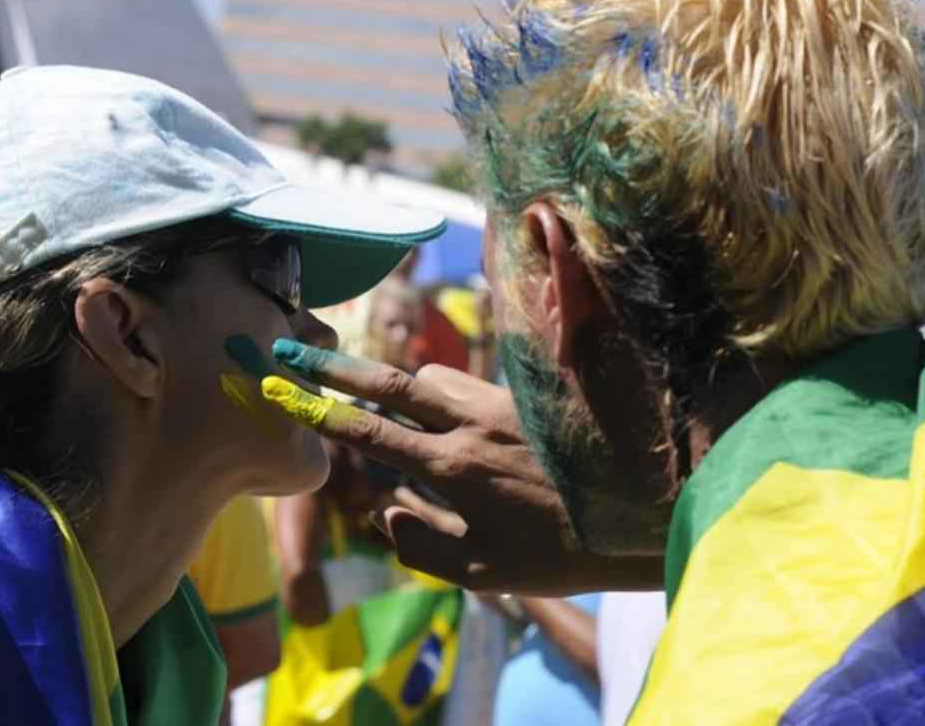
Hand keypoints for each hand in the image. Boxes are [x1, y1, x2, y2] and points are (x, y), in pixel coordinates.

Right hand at [262, 340, 663, 595]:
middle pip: (393, 381)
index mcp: (455, 467)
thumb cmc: (561, 555)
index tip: (282, 390)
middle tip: (297, 350)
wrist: (642, 516)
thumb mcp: (483, 573)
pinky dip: (440, 390)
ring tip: (384, 399)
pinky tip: (444, 411)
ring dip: (401, 384)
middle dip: (338, 367)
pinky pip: (468, 382)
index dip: (320, 411)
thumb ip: (422, 546)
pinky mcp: (526, 400)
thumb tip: (384, 509)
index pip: (371, 432)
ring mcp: (502, 405)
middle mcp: (473, 424)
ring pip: (433, 375)